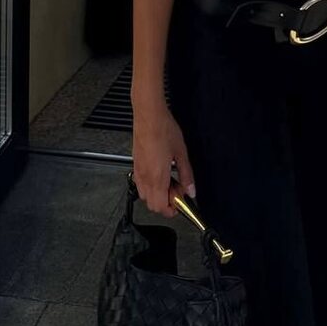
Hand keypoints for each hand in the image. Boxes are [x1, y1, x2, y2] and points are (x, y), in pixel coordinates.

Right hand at [132, 101, 195, 218]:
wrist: (148, 115)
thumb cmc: (163, 130)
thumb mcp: (181, 153)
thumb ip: (187, 174)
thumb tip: (191, 190)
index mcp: (157, 177)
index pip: (161, 207)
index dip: (172, 209)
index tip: (181, 200)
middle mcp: (145, 177)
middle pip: (152, 205)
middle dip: (165, 203)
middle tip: (177, 189)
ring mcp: (138, 171)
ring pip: (144, 196)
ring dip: (157, 195)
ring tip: (169, 180)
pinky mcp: (135, 164)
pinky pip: (140, 184)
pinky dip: (150, 186)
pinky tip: (160, 172)